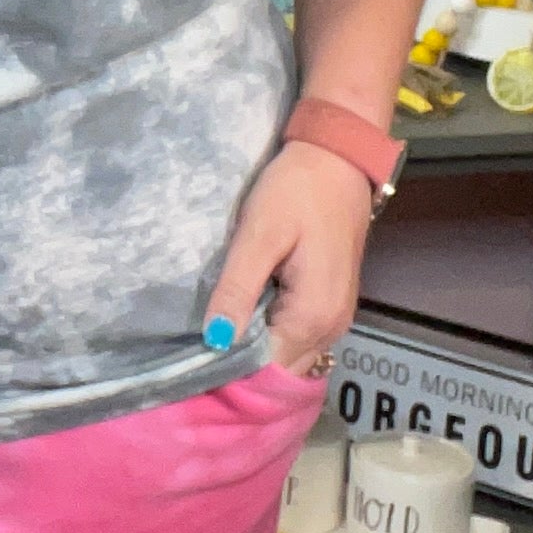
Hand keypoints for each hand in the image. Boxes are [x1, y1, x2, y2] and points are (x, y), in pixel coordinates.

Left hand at [204, 143, 371, 374]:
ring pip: (291, 357)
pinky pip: (299, 338)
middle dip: (243, 370)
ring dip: (257, 354)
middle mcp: (331, 328)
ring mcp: (336, 318)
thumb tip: (215, 340)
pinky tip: (243, 320)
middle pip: (282, 370)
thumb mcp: (258, 234)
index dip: (232, 374)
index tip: (194, 369)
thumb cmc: (296, 191)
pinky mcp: (332, 304)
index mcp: (312, 316)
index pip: (268, 370)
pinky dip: (272, 338)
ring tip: (215, 340)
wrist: (338, 159)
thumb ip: (238, 289)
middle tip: (197, 357)